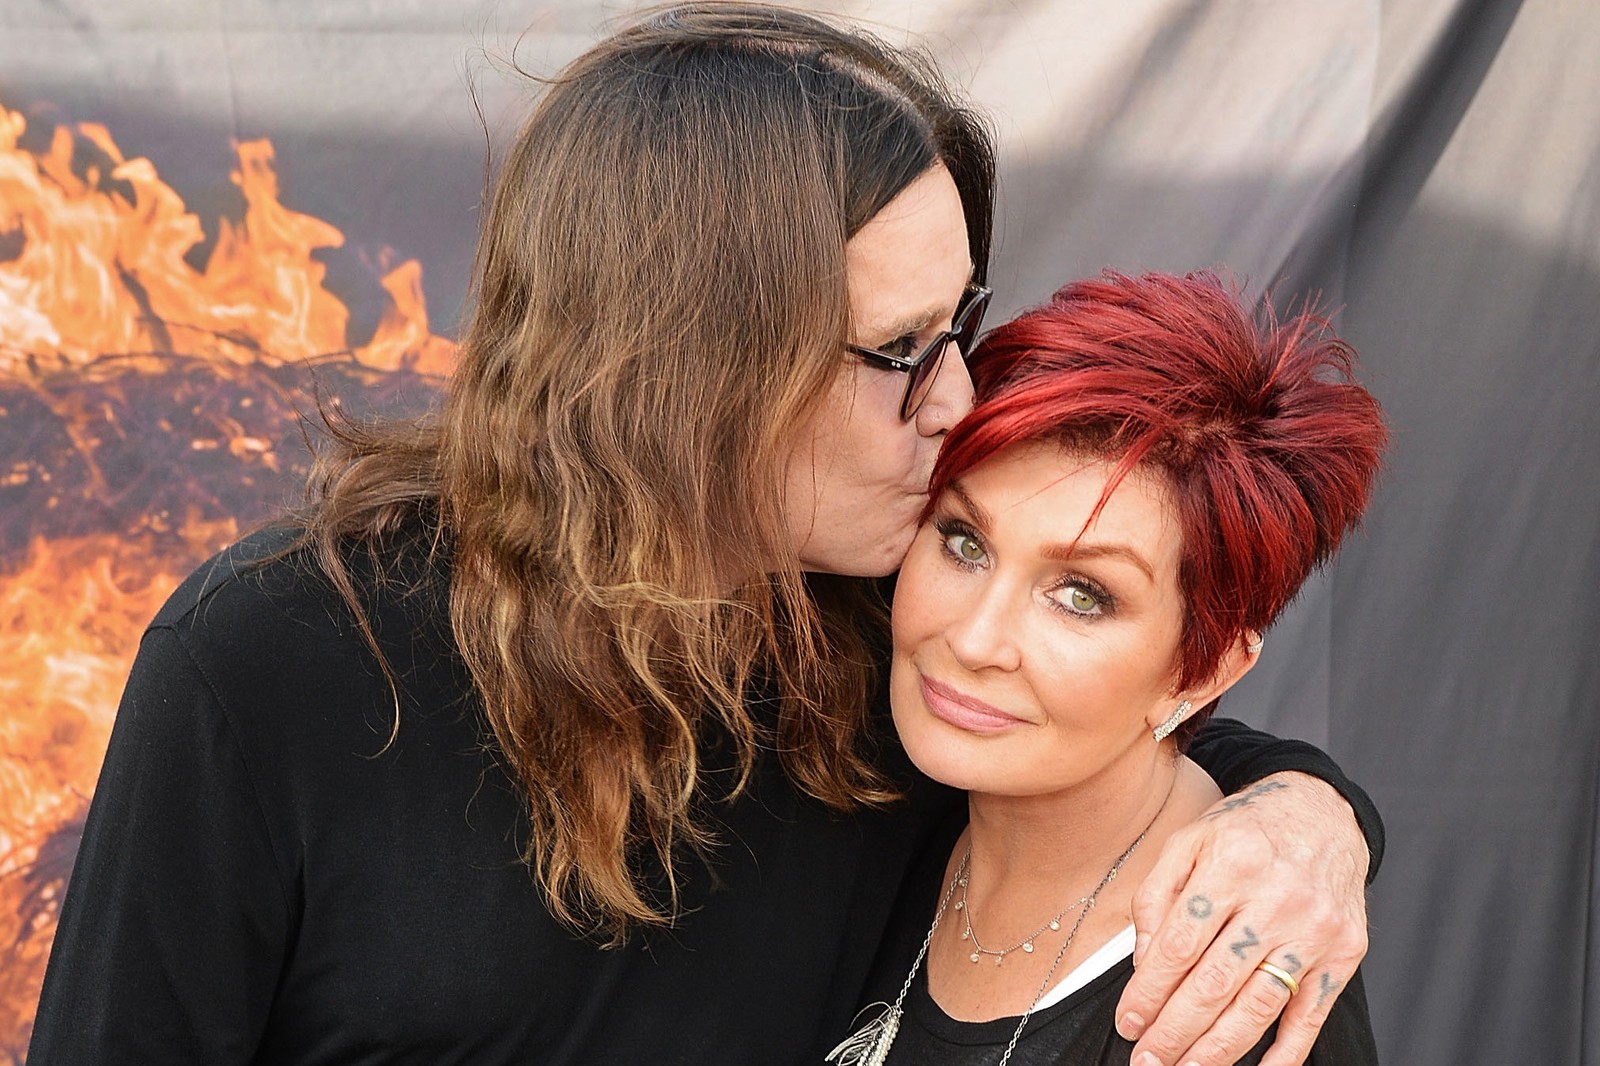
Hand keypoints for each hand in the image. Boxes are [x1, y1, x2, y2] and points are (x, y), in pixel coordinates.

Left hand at [1114, 772, 1368, 1065]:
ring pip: (1259, 1006)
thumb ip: (1156, 897)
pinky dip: (1286, 1051)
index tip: (1128, 1022)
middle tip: (1147, 1059)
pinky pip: (1312, 1013)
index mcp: (1230, 865)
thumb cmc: (1247, 830)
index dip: (1148, 992)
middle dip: (1174, 1030)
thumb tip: (1144, 964)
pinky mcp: (1345, 951)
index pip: (1179, 946)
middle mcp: (1276, 899)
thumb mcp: (1188, 841)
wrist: (1322, 812)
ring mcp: (1315, 929)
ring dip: (1218, 1048)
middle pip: (1215, 982)